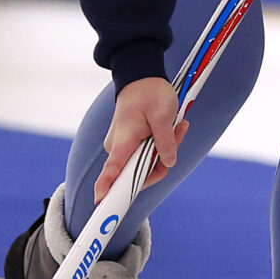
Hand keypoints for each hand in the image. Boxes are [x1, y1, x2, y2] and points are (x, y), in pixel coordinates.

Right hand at [94, 75, 184, 201]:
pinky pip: (146, 154)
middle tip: (178, 132)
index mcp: (123, 142)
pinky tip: (173, 128)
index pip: (111, 170)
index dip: (106, 187)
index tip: (101, 202)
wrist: (141, 76)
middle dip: (162, 160)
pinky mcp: (130, 144)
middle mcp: (119, 148)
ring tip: (178, 126)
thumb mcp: (163, 116)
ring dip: (165, 150)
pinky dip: (161, 146)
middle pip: (139, 172)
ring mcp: (124, 147)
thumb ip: (166, 142)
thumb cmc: (150, 92)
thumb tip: (168, 163)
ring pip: (146, 163)